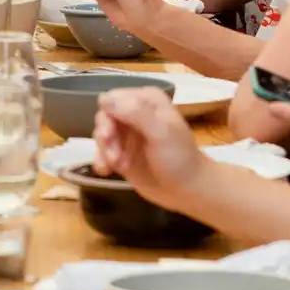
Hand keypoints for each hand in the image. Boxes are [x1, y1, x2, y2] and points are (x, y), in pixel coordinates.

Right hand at [92, 86, 205, 210]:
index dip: (107, 116)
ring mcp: (128, 134)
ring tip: (118, 166)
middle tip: (114, 155)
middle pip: (104, 117)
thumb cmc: (179, 158)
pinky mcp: (123, 153)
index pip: (113, 98)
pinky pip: (103, 151)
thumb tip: (104, 99)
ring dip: (104, 150)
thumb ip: (136, 112)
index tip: (109, 135)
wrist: (188, 191)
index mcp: (147, 100)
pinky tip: (106, 171)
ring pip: (102, 135)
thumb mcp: (161, 132)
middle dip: (105, 136)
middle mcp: (135, 113)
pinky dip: (101, 160)